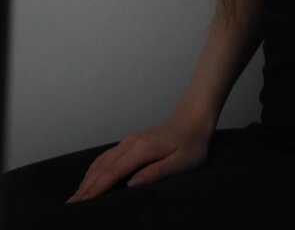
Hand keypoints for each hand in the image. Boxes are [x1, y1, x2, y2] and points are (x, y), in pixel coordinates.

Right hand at [65, 113, 211, 203]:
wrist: (192, 119)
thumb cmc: (191, 143)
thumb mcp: (181, 162)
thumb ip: (157, 172)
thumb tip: (132, 185)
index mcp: (141, 149)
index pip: (112, 172)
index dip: (95, 189)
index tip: (82, 204)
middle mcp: (130, 143)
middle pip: (102, 167)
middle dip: (85, 187)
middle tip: (71, 206)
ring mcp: (129, 141)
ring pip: (102, 161)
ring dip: (87, 179)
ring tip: (76, 197)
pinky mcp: (130, 142)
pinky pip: (107, 157)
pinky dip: (94, 169)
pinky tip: (90, 178)